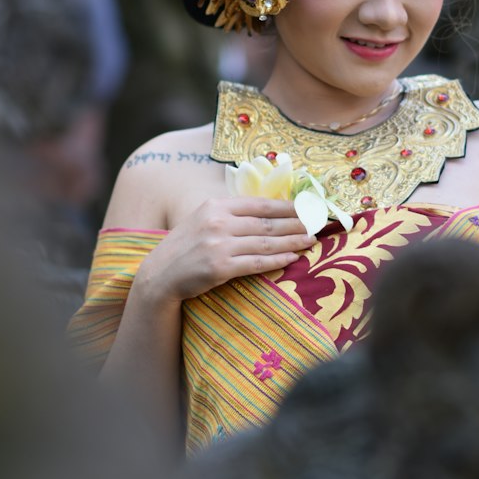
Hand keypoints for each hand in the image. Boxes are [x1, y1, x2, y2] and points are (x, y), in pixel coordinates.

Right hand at [135, 197, 313, 304]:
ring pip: (265, 243)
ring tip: (311, 240)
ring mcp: (218, 245)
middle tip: (318, 225)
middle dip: (296, 224)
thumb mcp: (203, 219)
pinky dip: (278, 260)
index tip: (308, 208)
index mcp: (215, 205)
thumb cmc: (186, 246)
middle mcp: (217, 222)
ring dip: (292, 242)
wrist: (160, 274)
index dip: (287, 207)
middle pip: (267, 223)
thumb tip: (268, 210)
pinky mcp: (219, 268)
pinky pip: (256, 263)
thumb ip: (230, 213)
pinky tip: (293, 258)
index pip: (260, 204)